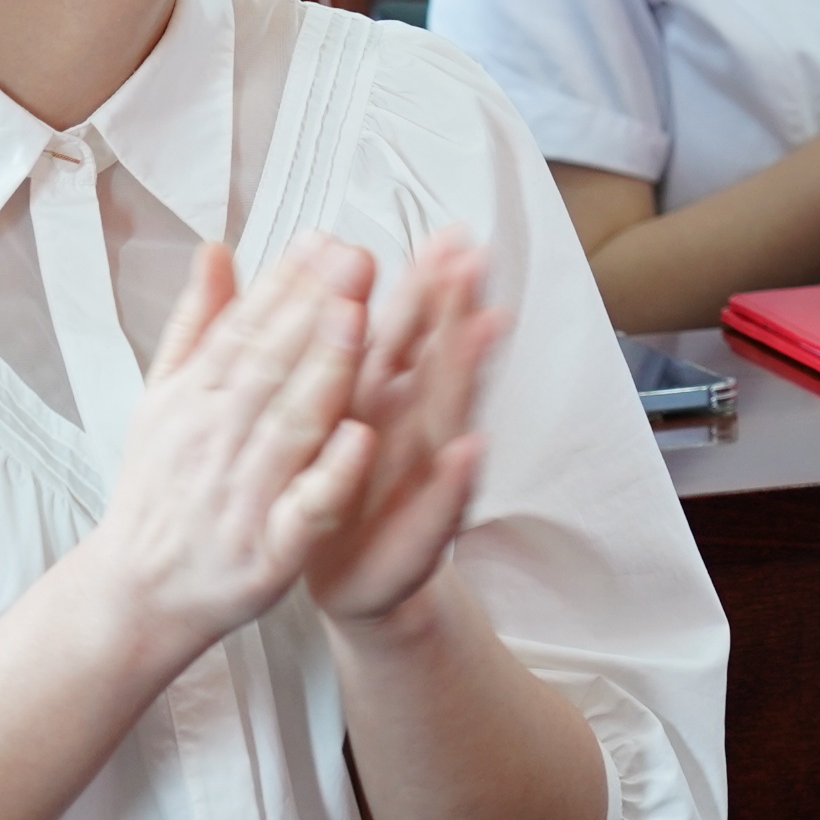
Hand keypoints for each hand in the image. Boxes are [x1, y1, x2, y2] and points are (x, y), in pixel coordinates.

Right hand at [76, 238, 379, 664]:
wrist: (135, 595)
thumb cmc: (161, 491)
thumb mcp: (163, 401)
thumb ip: (195, 324)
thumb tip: (215, 249)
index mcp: (194, 400)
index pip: (244, 331)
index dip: (286, 284)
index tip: (326, 239)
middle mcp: (216, 441)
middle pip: (269, 367)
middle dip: (312, 310)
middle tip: (355, 259)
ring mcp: (243, 496)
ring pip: (289, 426)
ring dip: (323, 373)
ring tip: (357, 320)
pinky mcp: (269, 552)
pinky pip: (304, 508)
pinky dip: (331, 474)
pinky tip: (362, 438)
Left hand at [302, 233, 507, 630]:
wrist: (358, 584)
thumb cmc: (344, 491)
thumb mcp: (331, 415)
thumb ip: (336, 348)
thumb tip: (333, 272)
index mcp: (383, 402)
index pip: (408, 333)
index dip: (429, 285)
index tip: (450, 235)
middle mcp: (412, 435)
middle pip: (437, 361)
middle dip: (457, 308)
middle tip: (476, 259)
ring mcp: (420, 486)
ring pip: (446, 420)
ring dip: (467, 373)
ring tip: (489, 325)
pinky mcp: (413, 543)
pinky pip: (434, 511)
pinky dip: (450, 483)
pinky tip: (469, 453)